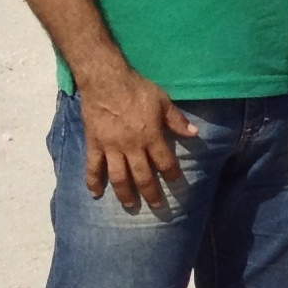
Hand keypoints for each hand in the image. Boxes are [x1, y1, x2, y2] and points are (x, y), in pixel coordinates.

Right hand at [78, 68, 198, 212]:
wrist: (106, 80)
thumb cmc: (137, 88)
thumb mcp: (162, 101)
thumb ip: (176, 120)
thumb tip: (194, 133)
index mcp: (151, 136)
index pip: (165, 161)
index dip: (172, 174)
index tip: (176, 182)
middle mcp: (132, 146)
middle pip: (143, 176)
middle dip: (152, 193)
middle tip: (158, 206)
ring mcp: (111, 147)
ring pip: (119, 177)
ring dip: (126, 194)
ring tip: (131, 205)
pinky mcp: (94, 144)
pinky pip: (93, 167)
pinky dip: (93, 181)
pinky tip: (96, 194)